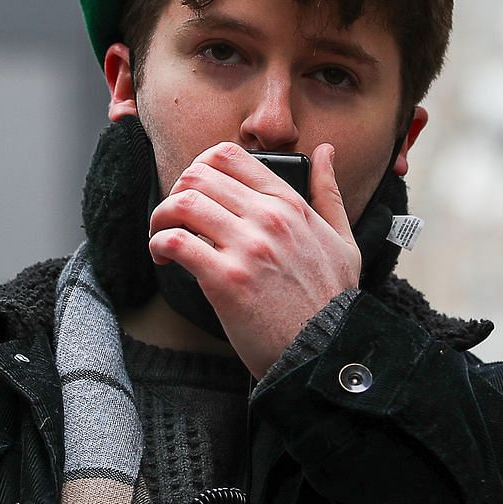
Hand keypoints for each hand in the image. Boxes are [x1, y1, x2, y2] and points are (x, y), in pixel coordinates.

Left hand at [149, 141, 359, 376]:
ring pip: (183, 203)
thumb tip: (324, 152)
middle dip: (176, 191)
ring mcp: (248, 247)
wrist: (326, 351)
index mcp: (290, 204)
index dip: (200, 166)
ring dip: (162, 217)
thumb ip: (328, 192)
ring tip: (163, 236)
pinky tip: (164, 257)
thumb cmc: (332, 301)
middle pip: (199, 175)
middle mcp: (268, 218)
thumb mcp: (343, 240)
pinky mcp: (226, 279)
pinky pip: (176, 242)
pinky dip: (159, 244)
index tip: (194, 191)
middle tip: (174, 216)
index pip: (231, 156)